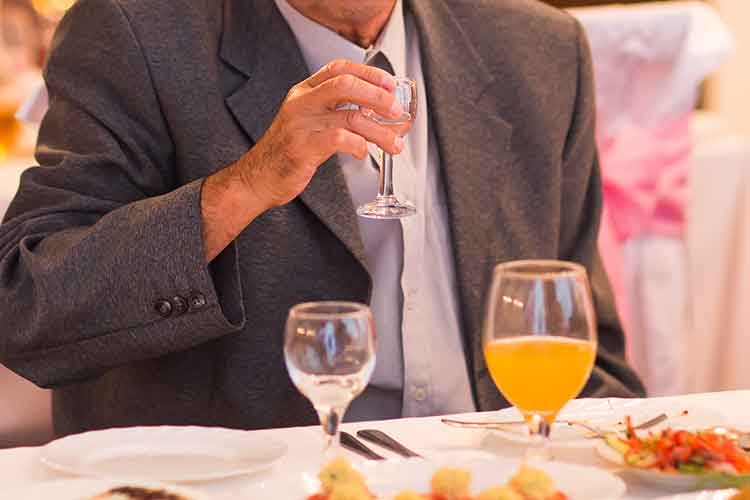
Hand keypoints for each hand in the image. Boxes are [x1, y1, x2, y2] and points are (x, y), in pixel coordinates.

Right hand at [233, 59, 405, 208]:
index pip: (339, 69)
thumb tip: (384, 116)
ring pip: (350, 116)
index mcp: (304, 92)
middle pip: (346, 85)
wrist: (258, 178)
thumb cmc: (290, 152)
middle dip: (378, 96)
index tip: (390, 84)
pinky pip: (339, 140)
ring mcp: (301, 124)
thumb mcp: (311, 124)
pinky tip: (363, 153)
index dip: (368, 73)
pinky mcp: (302, 148)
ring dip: (379, 131)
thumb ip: (339, 115)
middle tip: (397, 111)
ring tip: (395, 144)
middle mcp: (301, 102)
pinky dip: (359, 146)